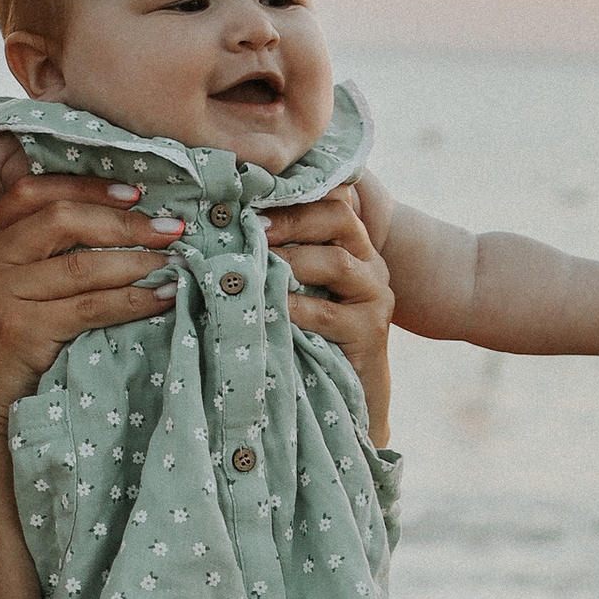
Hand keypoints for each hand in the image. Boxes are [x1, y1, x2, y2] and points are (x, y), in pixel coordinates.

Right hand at [0, 160, 185, 428]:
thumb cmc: (2, 361)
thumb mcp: (6, 297)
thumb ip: (37, 262)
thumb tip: (117, 234)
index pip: (32, 192)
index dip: (86, 187)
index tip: (135, 194)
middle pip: (63, 219)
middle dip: (124, 222)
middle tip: (171, 230)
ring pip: (82, 264)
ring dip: (138, 262)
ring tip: (175, 264)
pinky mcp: (18, 328)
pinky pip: (91, 306)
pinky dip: (134, 300)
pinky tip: (162, 298)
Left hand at [267, 183, 394, 443]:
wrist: (350, 401)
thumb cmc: (312, 342)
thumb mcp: (297, 294)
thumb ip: (279, 261)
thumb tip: (224, 231)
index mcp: (352, 246)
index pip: (330, 201)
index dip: (291, 197)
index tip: (247, 201)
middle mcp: (370, 264)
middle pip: (338, 218)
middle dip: (289, 219)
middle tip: (248, 226)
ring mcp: (374, 297)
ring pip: (336, 262)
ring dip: (289, 260)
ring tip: (251, 264)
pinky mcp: (371, 332)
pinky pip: (327, 313)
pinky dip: (293, 307)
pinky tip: (264, 307)